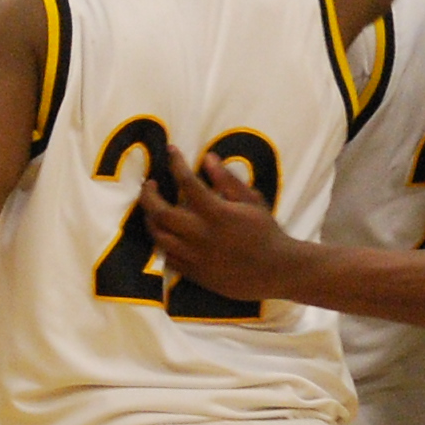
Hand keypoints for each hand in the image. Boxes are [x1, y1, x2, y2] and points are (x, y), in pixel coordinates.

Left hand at [138, 150, 304, 302]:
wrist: (275, 271)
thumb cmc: (265, 232)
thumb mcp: (252, 201)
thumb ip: (228, 180)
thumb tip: (207, 158)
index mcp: (217, 214)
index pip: (187, 182)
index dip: (176, 163)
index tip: (171, 151)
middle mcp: (201, 235)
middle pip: (160, 213)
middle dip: (148, 195)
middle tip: (149, 184)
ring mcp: (195, 256)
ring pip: (158, 237)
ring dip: (150, 219)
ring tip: (153, 208)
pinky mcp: (194, 273)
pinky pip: (167, 257)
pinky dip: (162, 242)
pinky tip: (166, 233)